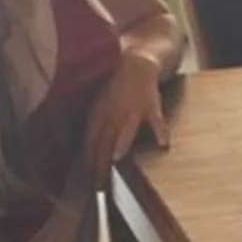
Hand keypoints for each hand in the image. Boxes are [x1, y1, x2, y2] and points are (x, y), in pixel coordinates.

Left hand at [84, 46, 169, 184]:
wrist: (136, 62)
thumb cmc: (116, 85)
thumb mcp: (98, 101)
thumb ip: (92, 122)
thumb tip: (79, 142)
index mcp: (99, 111)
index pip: (91, 137)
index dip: (88, 156)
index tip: (86, 175)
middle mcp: (114, 110)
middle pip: (105, 138)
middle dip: (100, 159)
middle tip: (99, 179)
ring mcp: (133, 107)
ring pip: (124, 128)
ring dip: (120, 143)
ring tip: (116, 158)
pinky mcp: (151, 105)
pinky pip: (156, 119)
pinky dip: (159, 131)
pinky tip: (162, 143)